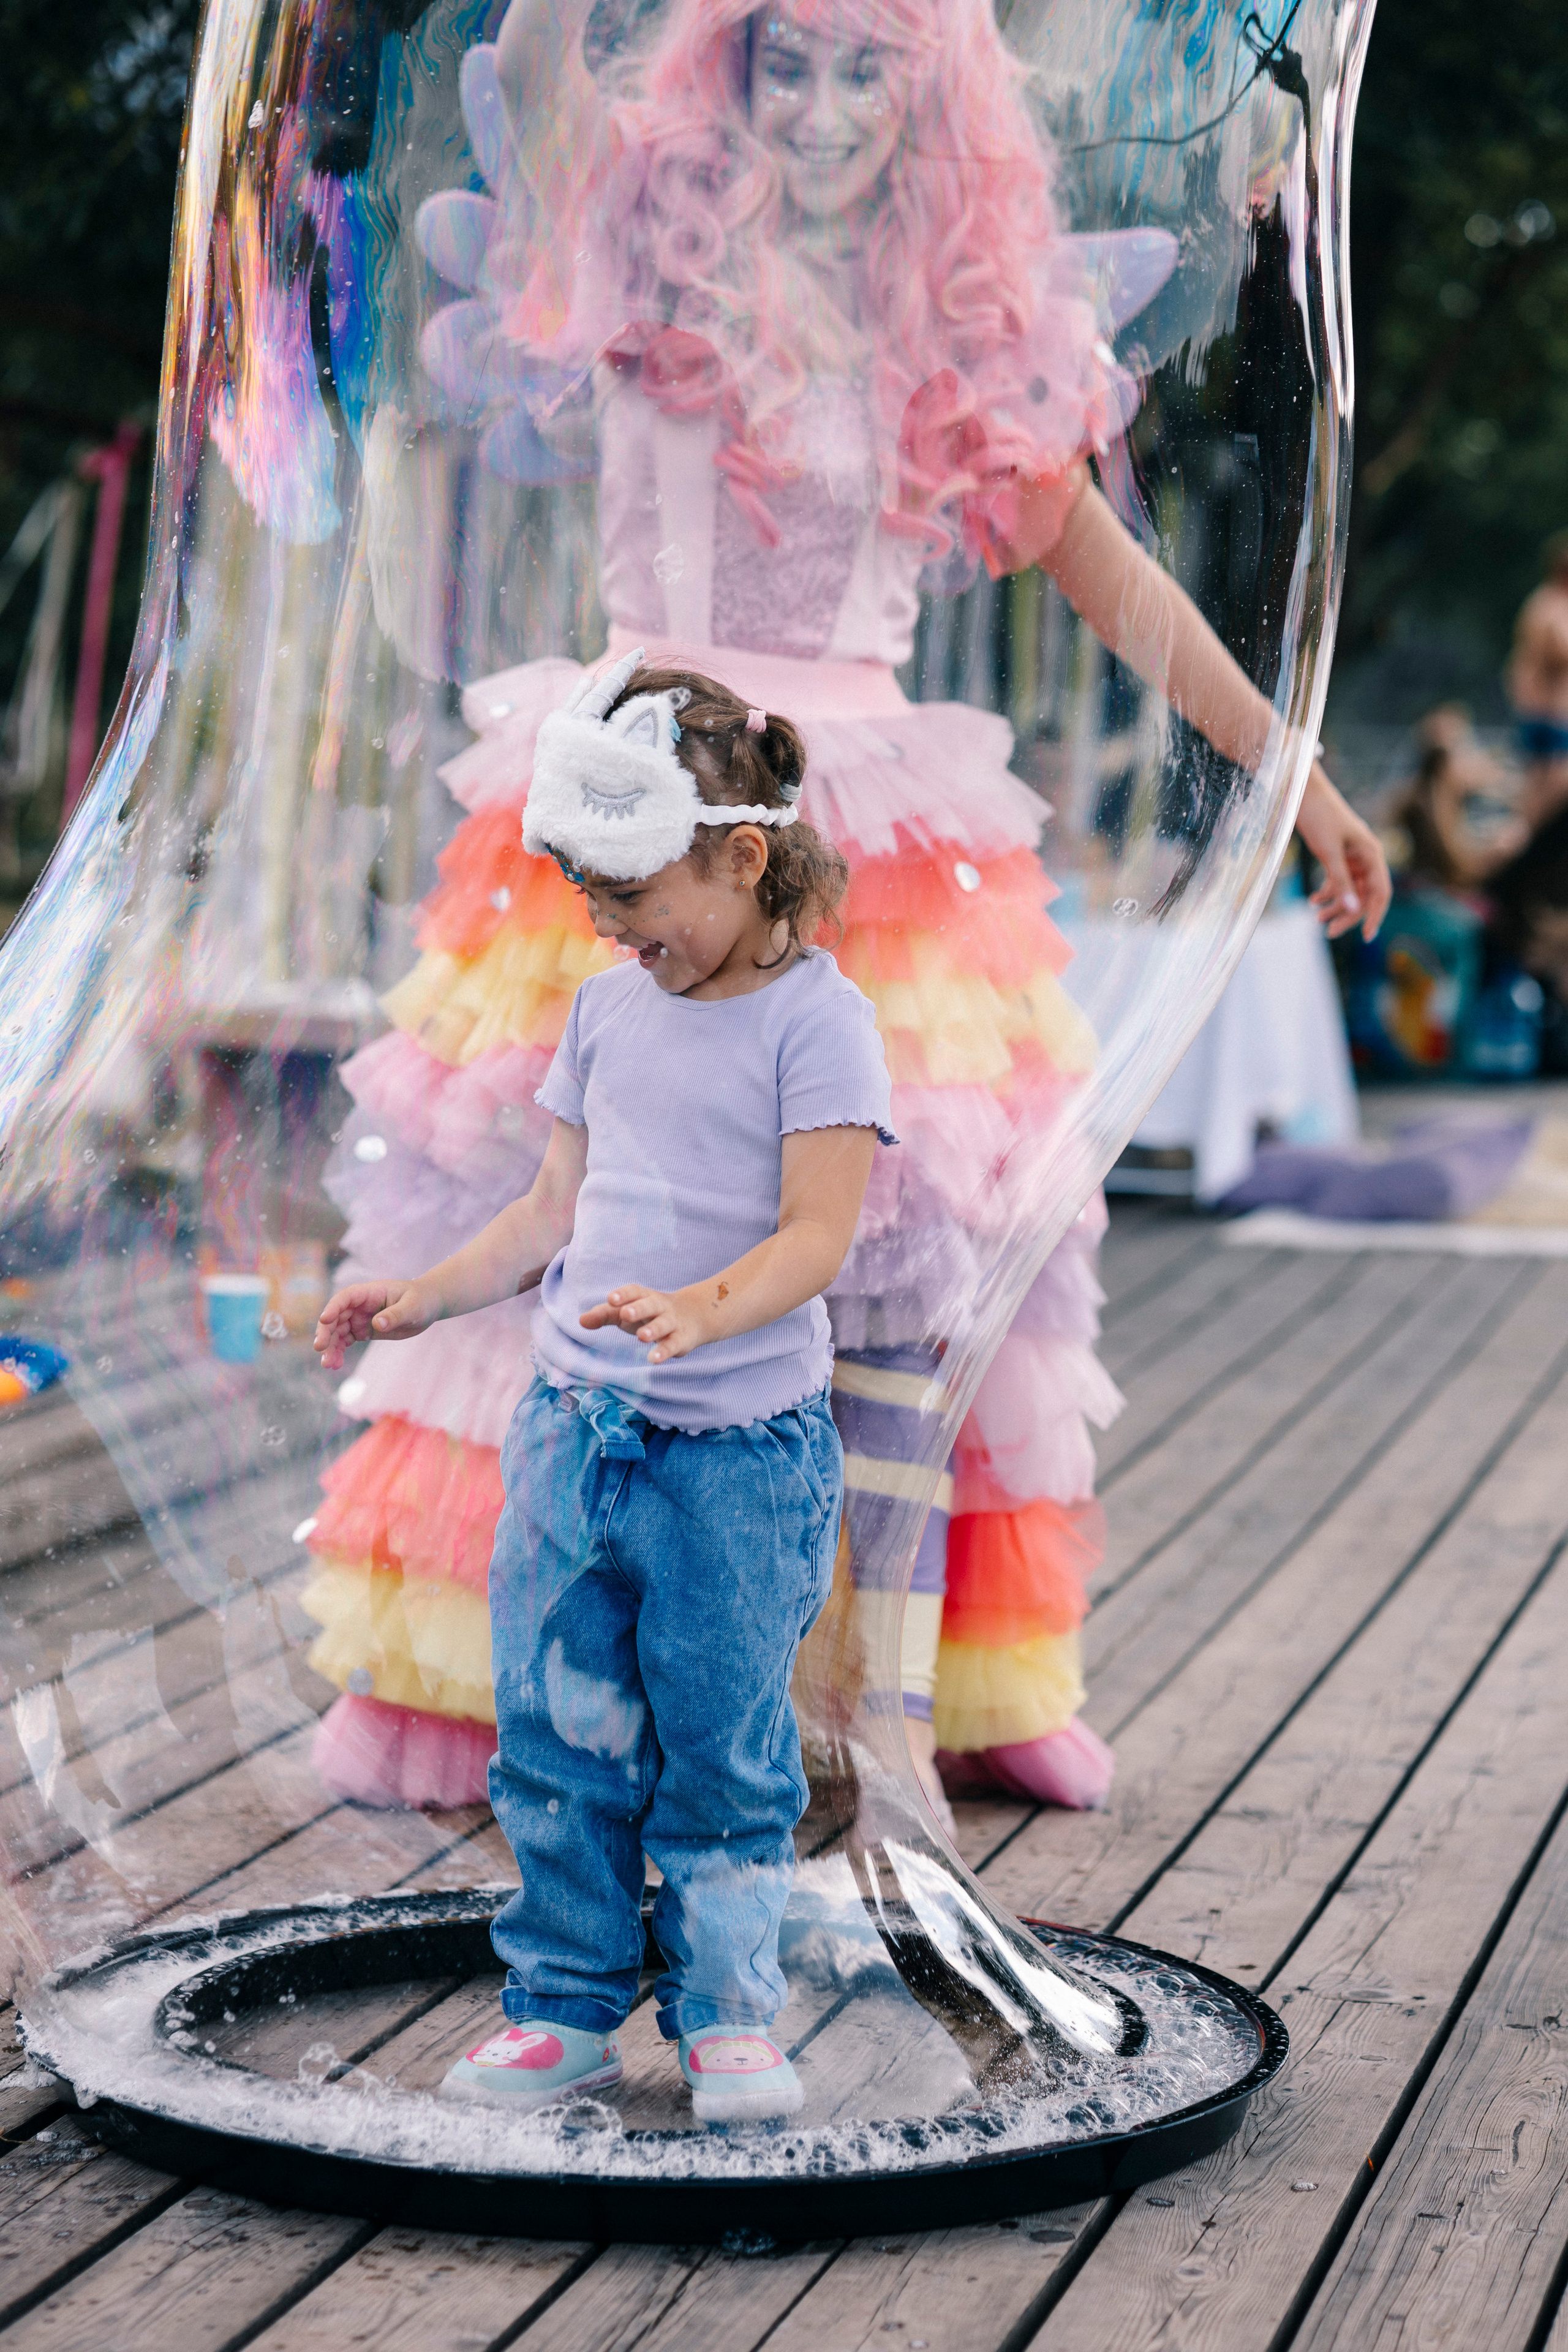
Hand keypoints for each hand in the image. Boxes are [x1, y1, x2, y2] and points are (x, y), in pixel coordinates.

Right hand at [313, 1279, 436, 1371]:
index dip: (333, 1307)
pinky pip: (345, 1341)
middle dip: (326, 1332)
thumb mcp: (412, 1307)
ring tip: (328, 1365)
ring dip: (330, 1347)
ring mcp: (359, 1318)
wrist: (428, 1306)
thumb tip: (378, 1324)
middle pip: (336, 1317)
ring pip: (337, 1332)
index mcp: (369, 1293)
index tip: (325, 1320)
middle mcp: (360, 1305)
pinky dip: (338, 1352)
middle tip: (320, 1349)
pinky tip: (336, 1364)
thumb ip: (395, 1315)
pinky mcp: (363, 1331)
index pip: (345, 1297)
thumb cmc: (421, 1300)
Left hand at [579, 1282, 710, 1364]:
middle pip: (650, 1305)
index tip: (611, 1299)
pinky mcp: (681, 1340)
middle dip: (638, 1308)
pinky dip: (664, 1351)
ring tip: (641, 1337)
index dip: (624, 1295)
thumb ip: (604, 1315)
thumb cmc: (648, 1313)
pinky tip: (653, 1359)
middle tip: (625, 1314)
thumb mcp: (626, 1311)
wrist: (692, 1316)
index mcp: (644, 1296)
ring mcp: (672, 1322)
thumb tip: (581, 1321)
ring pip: (664, 1324)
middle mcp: (659, 1307)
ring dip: (653, 1329)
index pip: (634, 1292)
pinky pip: (673, 1345)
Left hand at [1296, 765, 1391, 939]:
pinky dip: (1327, 892)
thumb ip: (1340, 882)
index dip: (1375, 916)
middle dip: (1349, 914)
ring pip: (1350, 890)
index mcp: (1372, 854)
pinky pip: (1338, 881)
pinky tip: (1313, 901)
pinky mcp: (1338, 855)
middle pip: (1365, 895)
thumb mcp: (1328, 852)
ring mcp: (1352, 856)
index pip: (1381, 893)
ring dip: (1336, 906)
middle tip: (1329, 932)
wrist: (1303, 793)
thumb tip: (1352, 909)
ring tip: (1317, 918)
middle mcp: (1366, 857)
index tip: (1365, 936)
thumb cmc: (1319, 817)